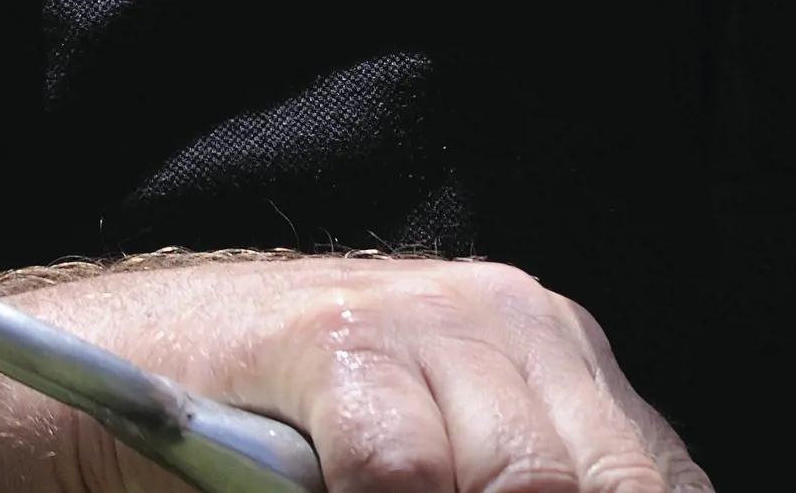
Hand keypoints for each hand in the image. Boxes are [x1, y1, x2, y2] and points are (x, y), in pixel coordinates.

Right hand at [0, 254, 706, 491]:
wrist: (148, 361)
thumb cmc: (303, 437)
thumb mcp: (440, 466)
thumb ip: (522, 490)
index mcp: (561, 360)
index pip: (647, 476)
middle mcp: (514, 324)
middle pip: (582, 477)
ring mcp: (427, 320)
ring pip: (510, 470)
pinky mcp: (336, 340)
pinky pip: (397, 462)